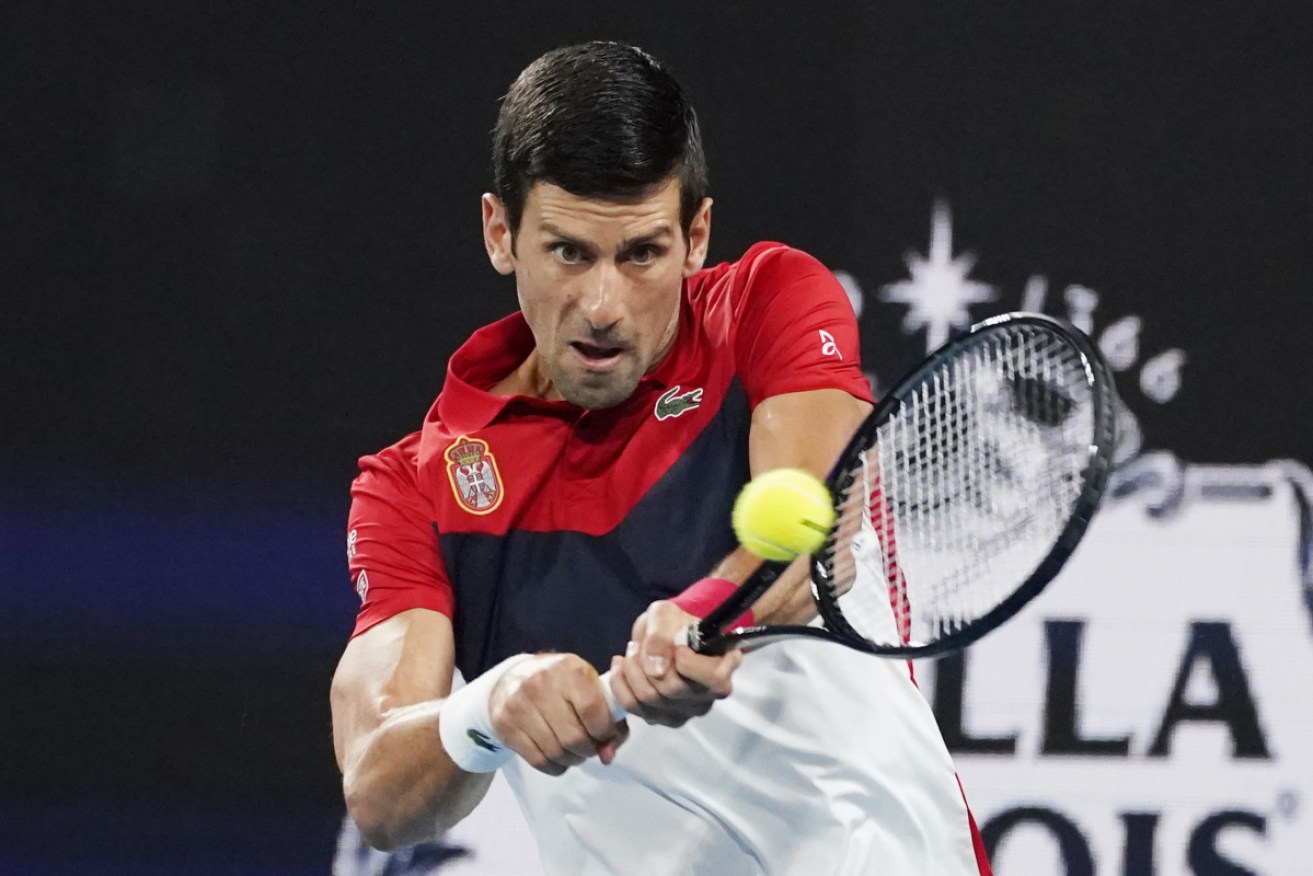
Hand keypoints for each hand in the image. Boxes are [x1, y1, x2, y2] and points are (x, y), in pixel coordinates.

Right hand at [487, 653, 627, 775]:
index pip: (592, 708)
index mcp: (569, 669)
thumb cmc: (560, 685)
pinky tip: (558, 757)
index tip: (605, 735)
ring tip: (574, 751)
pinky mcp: (505, 724)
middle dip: (588, 750)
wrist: (513, 679)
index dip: (604, 731)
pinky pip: (538, 760)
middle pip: (574, 737)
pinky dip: (555, 766)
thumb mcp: (587, 687)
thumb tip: (608, 755)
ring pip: (556, 752)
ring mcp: (519, 704)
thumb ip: (609, 718)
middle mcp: (541, 683)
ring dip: (572, 760)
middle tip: (589, 747)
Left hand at [607, 600, 743, 727]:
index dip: (688, 662)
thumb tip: (656, 669)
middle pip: (673, 688)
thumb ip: (661, 634)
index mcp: (723, 666)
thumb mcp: (666, 614)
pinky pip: (633, 706)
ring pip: (649, 698)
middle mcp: (709, 695)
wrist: (663, 635)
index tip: (676, 645)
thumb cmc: (673, 624)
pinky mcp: (662, 718)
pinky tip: (621, 665)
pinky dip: (620, 683)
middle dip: (648, 661)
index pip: (712, 678)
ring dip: (632, 670)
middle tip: (641, 644)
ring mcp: (686, 711)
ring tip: (632, 651)